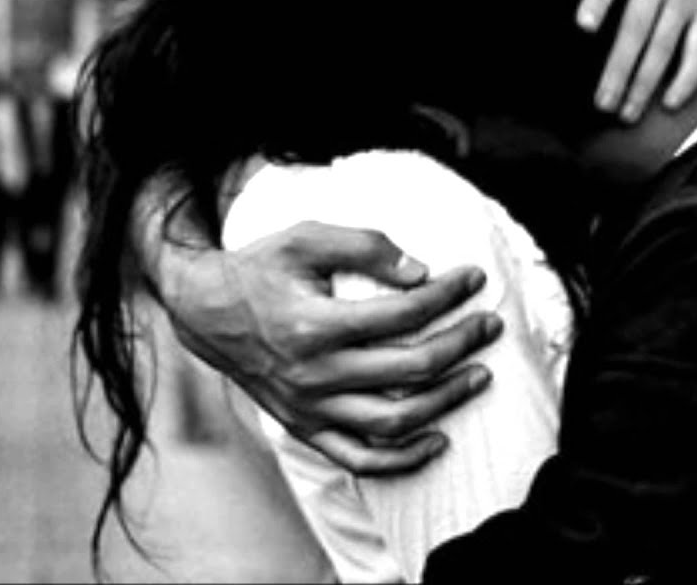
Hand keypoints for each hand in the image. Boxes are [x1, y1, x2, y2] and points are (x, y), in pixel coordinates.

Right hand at [151, 220, 498, 475]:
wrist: (207, 312)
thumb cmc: (261, 269)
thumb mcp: (304, 237)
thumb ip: (364, 246)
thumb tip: (421, 272)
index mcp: (314, 324)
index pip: (403, 314)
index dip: (448, 295)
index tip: (473, 279)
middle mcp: (313, 373)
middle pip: (410, 370)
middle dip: (461, 345)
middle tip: (489, 327)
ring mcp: (309, 408)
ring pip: (393, 421)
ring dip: (446, 402)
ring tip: (479, 377)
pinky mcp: (304, 428)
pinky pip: (359, 459)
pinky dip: (403, 459)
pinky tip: (438, 440)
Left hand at [577, 0, 696, 121]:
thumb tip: (554, 37)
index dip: (596, 2)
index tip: (583, 27)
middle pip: (635, 27)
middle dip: (617, 70)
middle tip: (602, 104)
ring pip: (663, 46)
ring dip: (644, 85)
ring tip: (627, 114)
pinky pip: (696, 53)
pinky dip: (684, 81)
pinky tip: (669, 104)